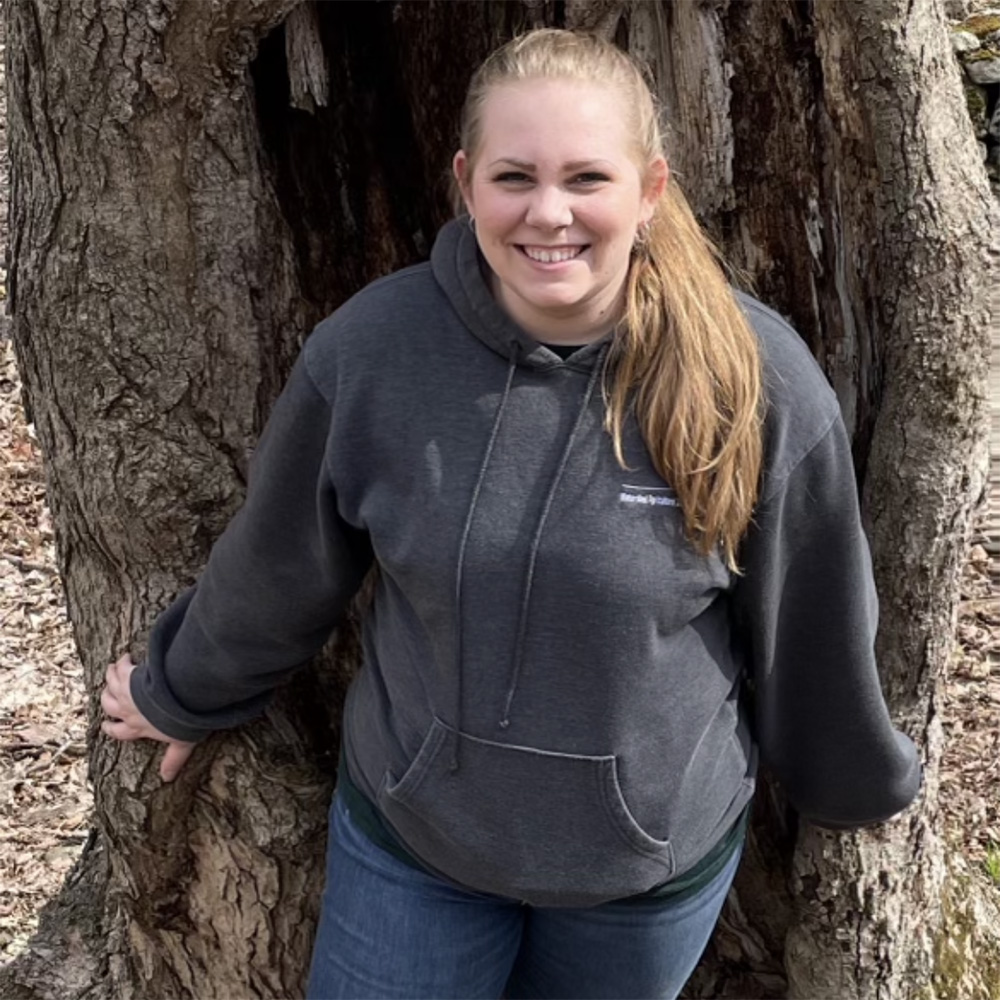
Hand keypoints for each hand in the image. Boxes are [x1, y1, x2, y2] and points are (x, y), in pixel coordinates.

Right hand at [101, 653, 195, 781]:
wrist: (174, 697)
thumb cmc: (178, 720)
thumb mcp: (181, 743)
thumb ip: (174, 759)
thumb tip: (168, 779)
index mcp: (138, 727)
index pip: (120, 731)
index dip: (112, 729)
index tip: (105, 725)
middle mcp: (128, 710)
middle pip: (109, 706)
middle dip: (106, 701)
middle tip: (106, 696)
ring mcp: (126, 692)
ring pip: (110, 686)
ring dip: (110, 679)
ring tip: (112, 671)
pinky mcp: (129, 675)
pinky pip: (119, 668)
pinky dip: (120, 663)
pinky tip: (126, 658)